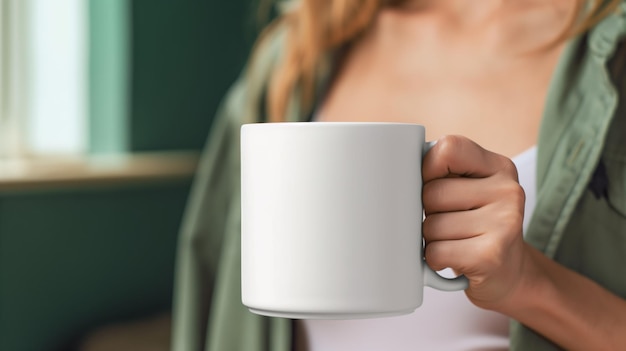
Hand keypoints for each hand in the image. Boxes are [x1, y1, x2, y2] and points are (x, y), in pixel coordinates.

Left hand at [422, 135, 528, 309]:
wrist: (511, 274)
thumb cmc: (474, 226)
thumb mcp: (470, 190)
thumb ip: (443, 173)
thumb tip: (393, 172)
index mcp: (499, 167)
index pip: (448, 148)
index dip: (426, 168)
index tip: (427, 184)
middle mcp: (508, 191)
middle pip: (432, 192)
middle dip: (427, 212)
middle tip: (447, 222)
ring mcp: (504, 223)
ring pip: (431, 226)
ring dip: (430, 239)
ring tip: (453, 242)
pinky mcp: (491, 256)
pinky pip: (436, 252)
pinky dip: (434, 259)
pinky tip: (453, 259)